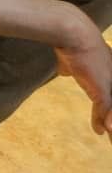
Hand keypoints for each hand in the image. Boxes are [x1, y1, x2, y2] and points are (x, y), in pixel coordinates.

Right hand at [54, 20, 111, 140]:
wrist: (72, 34)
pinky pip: (105, 111)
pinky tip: (100, 132)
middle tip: (110, 134)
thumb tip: (64, 71)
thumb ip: (69, 68)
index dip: (109, 112)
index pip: (111, 97)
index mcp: (109, 74)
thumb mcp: (71, 60)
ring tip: (111, 139)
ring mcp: (111, 85)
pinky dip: (101, 122)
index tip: (107, 124)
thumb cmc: (70, 43)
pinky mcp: (103, 90)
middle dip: (111, 120)